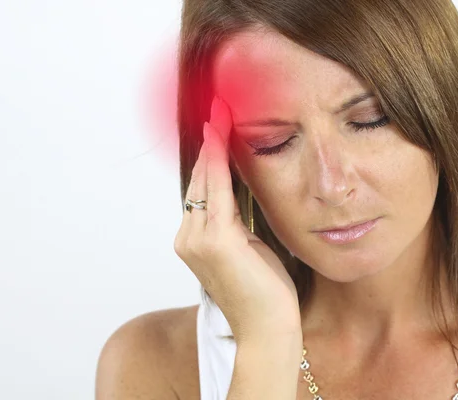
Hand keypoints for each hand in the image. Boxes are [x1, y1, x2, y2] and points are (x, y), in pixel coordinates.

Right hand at [174, 96, 301, 342]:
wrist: (269, 331)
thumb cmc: (265, 294)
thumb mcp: (250, 250)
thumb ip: (238, 222)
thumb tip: (241, 193)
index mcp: (195, 241)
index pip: (202, 190)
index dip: (210, 157)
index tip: (217, 126)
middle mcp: (188, 237)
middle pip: (200, 181)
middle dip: (211, 144)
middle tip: (220, 108)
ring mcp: (196, 240)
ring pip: (205, 181)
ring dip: (214, 145)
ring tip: (222, 112)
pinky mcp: (214, 241)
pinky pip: (217, 190)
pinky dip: (219, 160)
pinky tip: (223, 135)